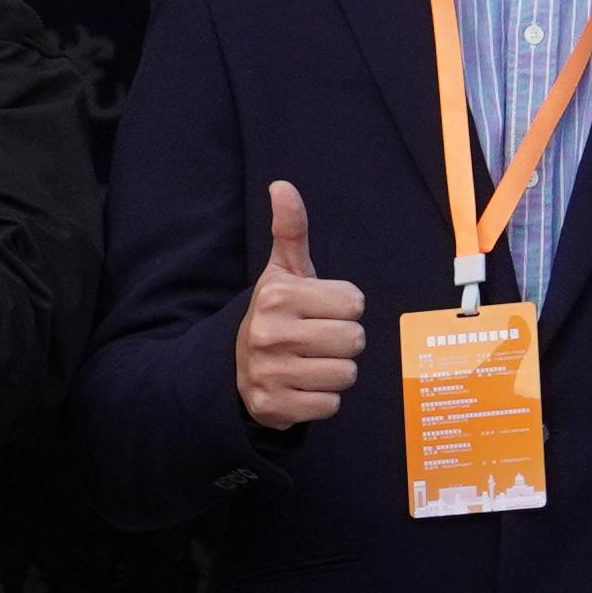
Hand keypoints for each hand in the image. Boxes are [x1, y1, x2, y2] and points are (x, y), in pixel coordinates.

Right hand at [233, 179, 364, 429]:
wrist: (237, 367)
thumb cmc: (277, 313)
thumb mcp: (283, 271)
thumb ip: (290, 229)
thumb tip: (282, 185)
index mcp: (278, 295)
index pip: (355, 304)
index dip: (345, 308)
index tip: (320, 311)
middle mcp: (271, 333)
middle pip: (354, 340)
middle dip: (343, 341)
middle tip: (317, 339)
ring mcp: (271, 373)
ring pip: (346, 374)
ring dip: (335, 371)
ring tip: (310, 363)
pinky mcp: (275, 407)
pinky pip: (331, 406)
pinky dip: (323, 400)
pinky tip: (302, 387)